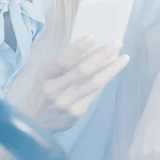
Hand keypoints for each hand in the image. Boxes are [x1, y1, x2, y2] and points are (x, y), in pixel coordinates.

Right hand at [11, 35, 129, 132]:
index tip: (93, 36)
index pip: (63, 61)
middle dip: (101, 55)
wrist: (34, 124)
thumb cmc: (40, 93)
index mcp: (44, 78)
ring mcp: (68, 104)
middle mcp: (56, 91)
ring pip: (93, 84)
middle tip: (117, 43)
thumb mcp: (42, 76)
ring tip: (124, 58)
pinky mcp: (77, 114)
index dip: (78, 48)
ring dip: (111, 70)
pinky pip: (94, 95)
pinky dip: (104, 82)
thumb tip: (85, 50)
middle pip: (82, 71)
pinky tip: (113, 73)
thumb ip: (59, 66)